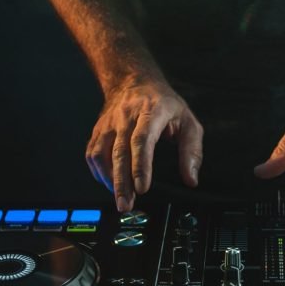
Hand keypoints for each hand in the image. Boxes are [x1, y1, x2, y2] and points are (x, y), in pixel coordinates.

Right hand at [86, 79, 203, 211]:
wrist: (133, 80)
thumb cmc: (163, 103)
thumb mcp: (188, 121)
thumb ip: (192, 151)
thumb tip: (191, 179)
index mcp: (151, 112)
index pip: (142, 140)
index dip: (141, 165)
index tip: (142, 187)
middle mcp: (126, 117)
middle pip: (120, 152)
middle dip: (122, 182)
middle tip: (126, 204)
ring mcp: (109, 124)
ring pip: (101, 154)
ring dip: (109, 180)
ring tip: (120, 199)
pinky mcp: (98, 131)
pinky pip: (92, 154)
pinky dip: (99, 173)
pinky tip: (110, 185)